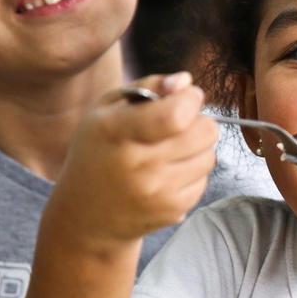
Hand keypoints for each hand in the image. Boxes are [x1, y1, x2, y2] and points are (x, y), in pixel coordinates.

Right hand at [47, 72, 218, 253]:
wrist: (86, 215)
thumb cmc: (100, 151)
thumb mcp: (107, 110)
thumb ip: (148, 87)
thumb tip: (186, 82)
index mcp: (116, 131)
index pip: (176, 114)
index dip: (191, 99)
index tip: (187, 97)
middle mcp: (138, 164)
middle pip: (205, 132)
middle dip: (199, 122)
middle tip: (179, 126)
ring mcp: (157, 192)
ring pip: (209, 156)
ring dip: (197, 149)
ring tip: (171, 151)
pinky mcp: (172, 210)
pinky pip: (204, 180)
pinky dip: (192, 173)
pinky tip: (168, 174)